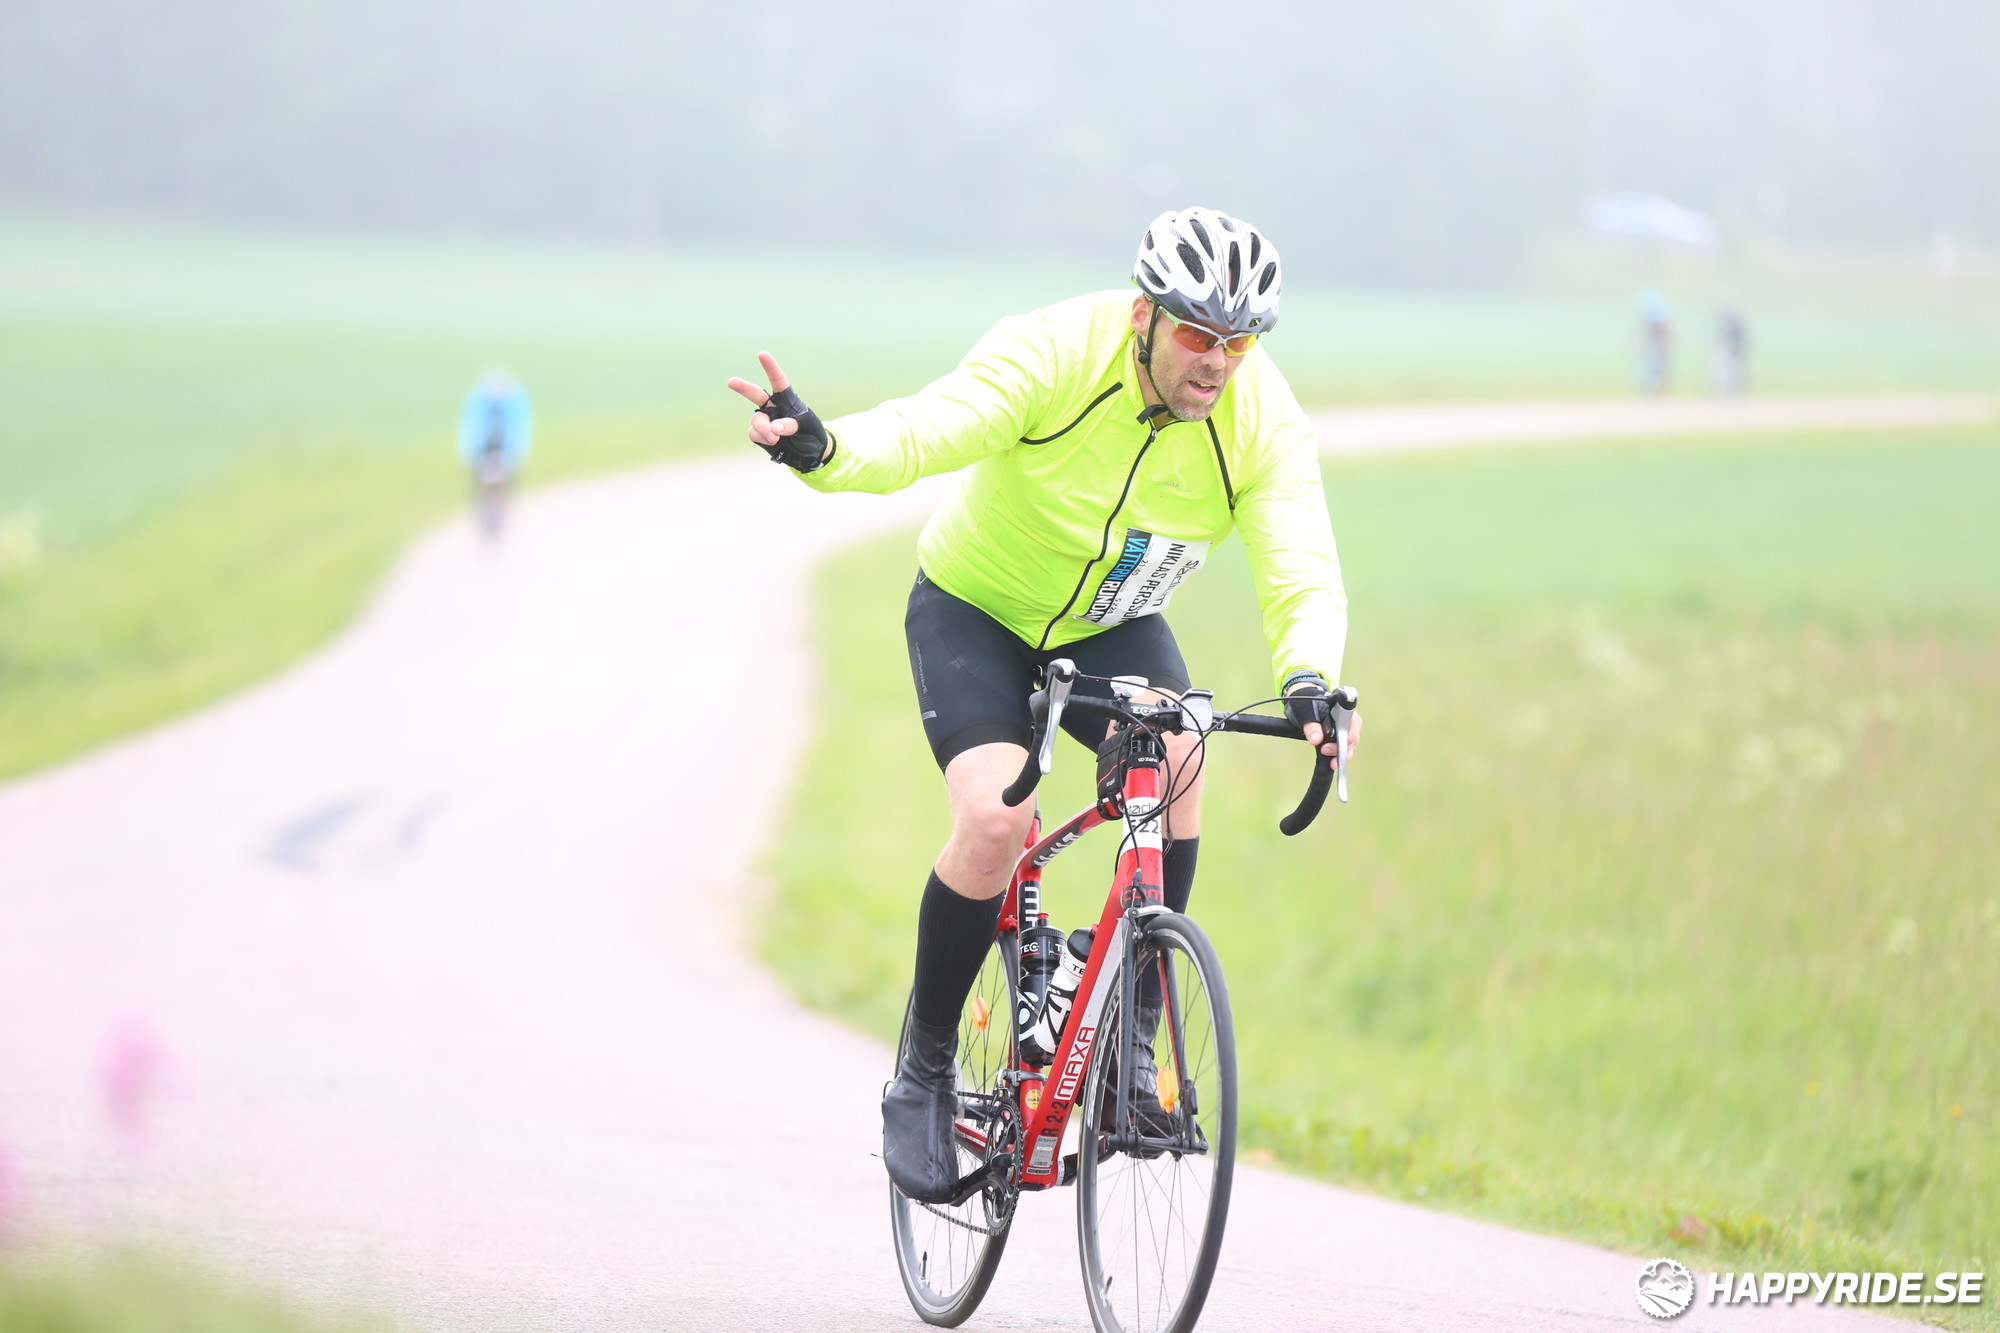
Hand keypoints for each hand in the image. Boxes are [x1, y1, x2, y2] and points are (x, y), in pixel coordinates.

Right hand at [727, 352, 832, 469]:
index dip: (770, 367)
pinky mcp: (759, 434)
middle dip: (743, 388)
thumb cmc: (811, 433)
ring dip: (763, 429)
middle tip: (731, 382)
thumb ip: (790, 425)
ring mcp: (764, 419)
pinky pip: (754, 433)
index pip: (778, 380)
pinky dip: (762, 438)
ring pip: (756, 420)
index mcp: (787, 398)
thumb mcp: (807, 427)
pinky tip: (773, 442)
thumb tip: (773, 428)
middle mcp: (773, 405)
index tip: (762, 354)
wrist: (806, 453)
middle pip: (755, 394)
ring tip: (775, 437)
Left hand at [1285, 677, 1361, 766]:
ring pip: (1349, 747)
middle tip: (1324, 749)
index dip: (1350, 734)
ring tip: (1331, 763)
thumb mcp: (1306, 713)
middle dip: (1340, 748)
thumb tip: (1316, 739)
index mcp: (1344, 710)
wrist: (1305, 707)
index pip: (1355, 723)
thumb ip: (1312, 726)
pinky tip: (1332, 763)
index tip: (1342, 742)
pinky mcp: (1339, 741)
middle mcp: (1349, 722)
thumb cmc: (1308, 705)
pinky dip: (1337, 758)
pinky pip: (1342, 751)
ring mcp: (1345, 732)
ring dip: (1340, 756)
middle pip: (1352, 738)